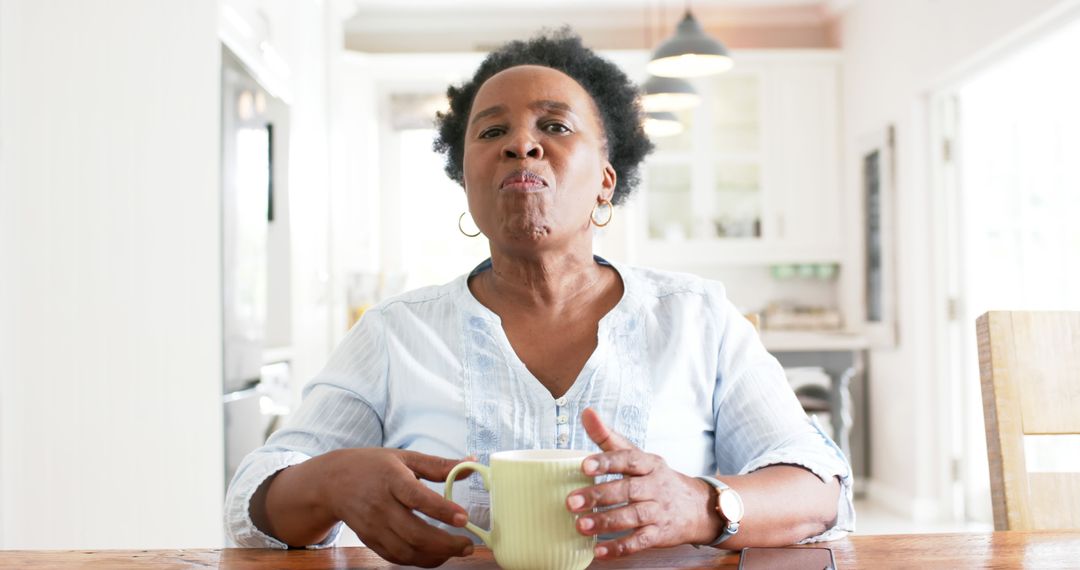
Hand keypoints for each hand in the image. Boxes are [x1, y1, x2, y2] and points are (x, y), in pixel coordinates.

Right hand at [318, 448, 475, 566]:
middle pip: (413, 533)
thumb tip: (471, 463)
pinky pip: (396, 558)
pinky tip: (436, 554)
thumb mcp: (404, 457)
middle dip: (445, 544)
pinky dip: (419, 561)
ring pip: (406, 551)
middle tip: (468, 545)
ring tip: (458, 550)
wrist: (332, 482)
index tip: (464, 518)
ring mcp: (374, 527)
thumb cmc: (372, 466)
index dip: (441, 510)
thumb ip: (438, 465)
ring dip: (435, 556)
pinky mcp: (370, 541)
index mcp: (391, 479)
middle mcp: (380, 506)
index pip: (417, 497)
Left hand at [566, 408, 721, 559]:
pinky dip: (620, 547)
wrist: (698, 507)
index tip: (584, 466)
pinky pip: (640, 542)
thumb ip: (608, 437)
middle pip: (628, 489)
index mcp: (649, 464)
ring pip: (633, 516)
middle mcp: (655, 486)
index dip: (607, 462)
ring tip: (581, 526)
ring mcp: (659, 511)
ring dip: (606, 522)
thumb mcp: (638, 455)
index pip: (629, 459)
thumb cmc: (656, 479)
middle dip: (599, 496)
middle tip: (571, 502)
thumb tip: (586, 412)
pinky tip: (599, 550)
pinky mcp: (660, 534)